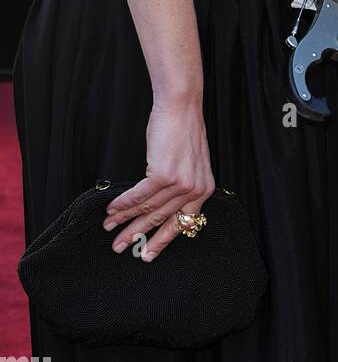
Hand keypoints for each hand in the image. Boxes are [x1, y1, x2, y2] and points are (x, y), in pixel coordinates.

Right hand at [102, 100, 214, 260]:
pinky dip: (122, 204)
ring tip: (109, 228)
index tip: (147, 254)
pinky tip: (111, 210)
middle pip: (161, 220)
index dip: (161, 240)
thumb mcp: (189, 164)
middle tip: (120, 247)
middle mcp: (195, 190)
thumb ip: (179, 188)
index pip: (181, 223)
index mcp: (204, 190)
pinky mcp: (164, 174)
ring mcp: (180, 183)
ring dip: (124, 220)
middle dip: (138, 236)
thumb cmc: (182, 132)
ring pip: (147, 209)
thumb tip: (154, 209)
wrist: (181, 106)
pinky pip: (139, 196)